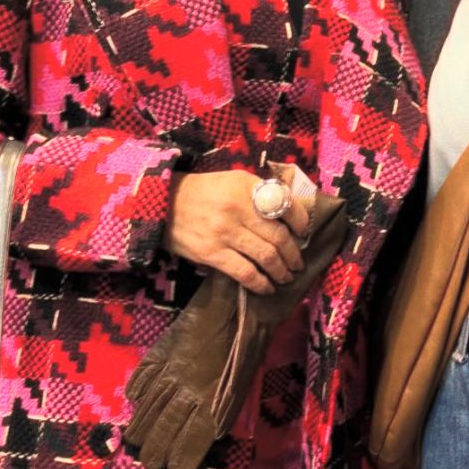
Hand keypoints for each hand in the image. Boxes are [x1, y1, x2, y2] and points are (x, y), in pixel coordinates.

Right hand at [164, 169, 308, 293]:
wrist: (163, 203)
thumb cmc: (203, 191)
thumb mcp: (234, 180)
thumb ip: (260, 193)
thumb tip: (289, 213)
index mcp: (248, 188)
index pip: (286, 206)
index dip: (302, 223)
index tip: (305, 234)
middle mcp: (239, 209)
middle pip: (279, 237)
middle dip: (294, 255)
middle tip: (298, 264)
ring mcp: (225, 233)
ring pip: (266, 257)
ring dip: (281, 271)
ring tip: (286, 277)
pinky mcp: (212, 253)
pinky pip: (244, 272)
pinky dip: (260, 283)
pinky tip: (267, 288)